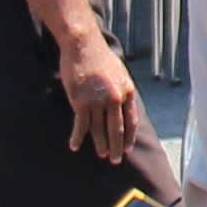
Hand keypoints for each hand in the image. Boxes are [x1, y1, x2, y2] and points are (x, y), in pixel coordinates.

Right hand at [57, 26, 148, 167]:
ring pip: (100, 130)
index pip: (131, 120)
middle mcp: (115, 99)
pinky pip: (81, 125)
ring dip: (101, 145)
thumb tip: (122, 105)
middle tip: (116, 160)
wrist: (83, 46)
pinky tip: (75, 145)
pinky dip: (77, 137)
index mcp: (127, 91)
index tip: (128, 148)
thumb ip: (121, 89)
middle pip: (117, 129)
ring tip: (102, 155)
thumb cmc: (100, 57)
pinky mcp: (81, 102)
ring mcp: (98, 101)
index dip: (130, 136)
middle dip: (117, 147)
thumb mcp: (119, 72)